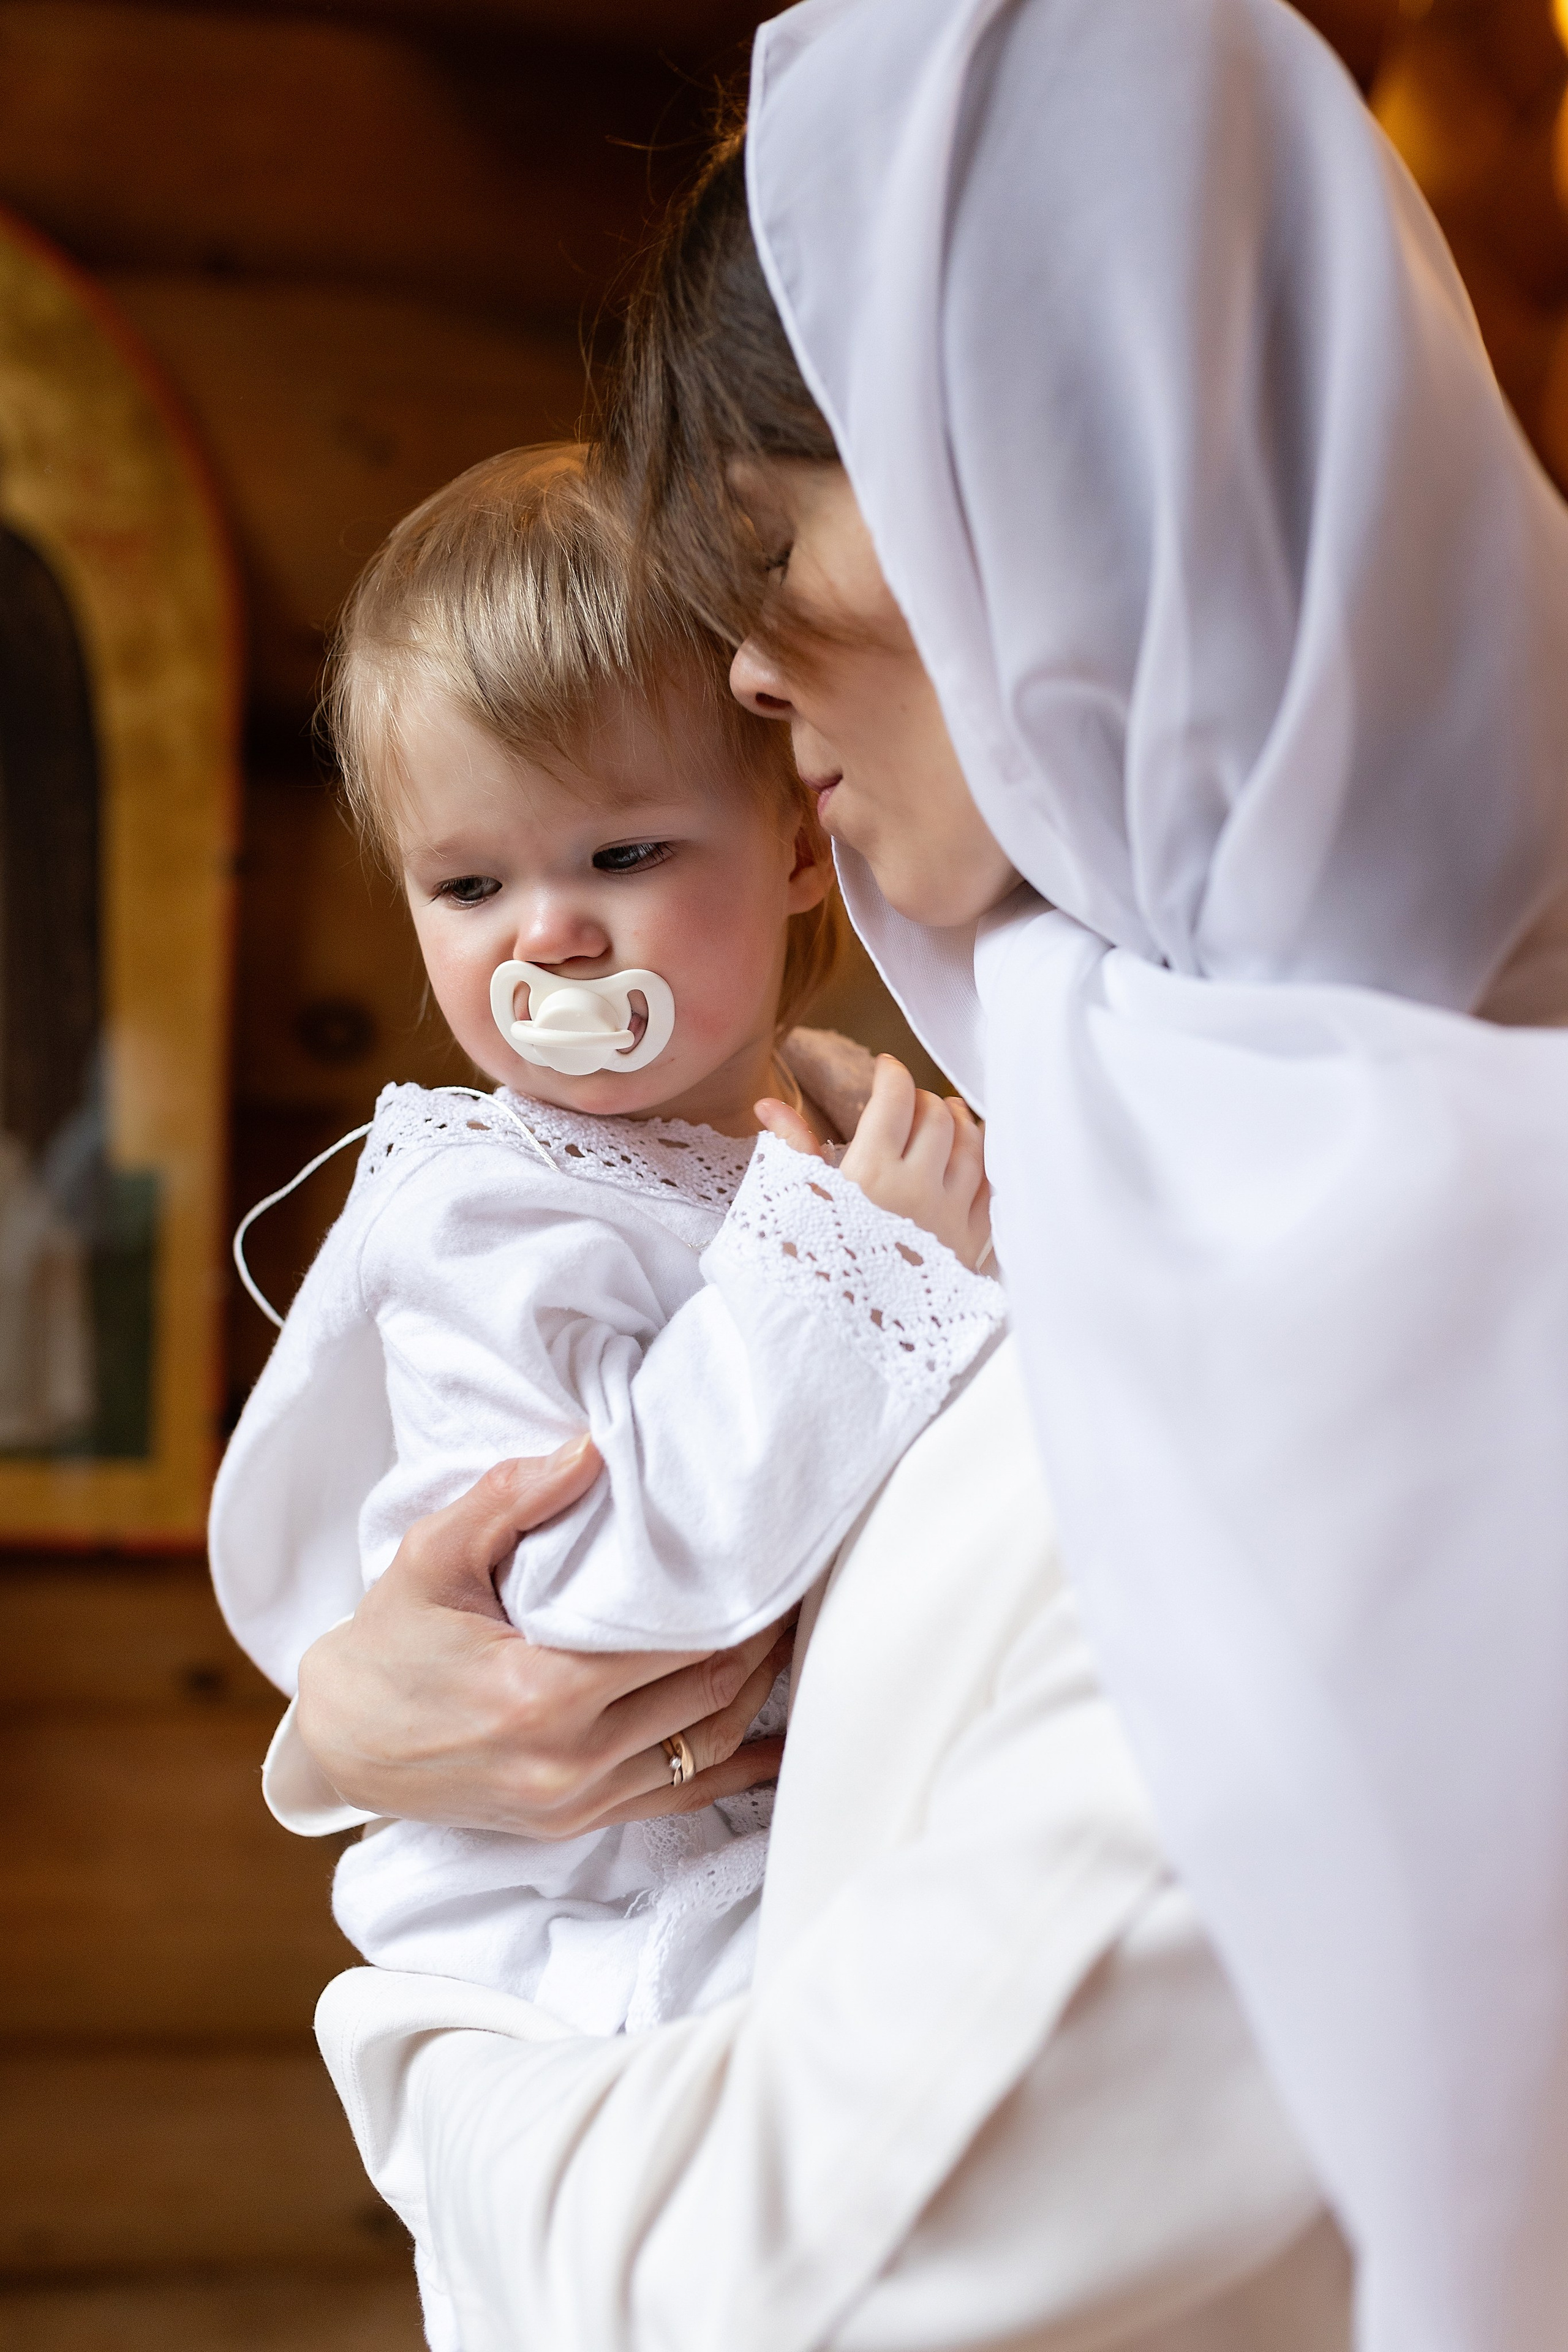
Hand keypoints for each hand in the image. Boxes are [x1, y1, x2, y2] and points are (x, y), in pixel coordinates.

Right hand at [295, 1439, 791, 1837]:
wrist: (343, 1743)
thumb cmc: (390, 1642)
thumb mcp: (431, 1556)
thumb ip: (512, 1498)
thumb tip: (593, 1449)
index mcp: (539, 1690)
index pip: (676, 1638)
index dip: (735, 1595)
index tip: (767, 1552)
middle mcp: (570, 1756)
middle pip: (709, 1689)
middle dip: (761, 1633)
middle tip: (794, 1579)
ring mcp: (579, 1798)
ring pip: (708, 1741)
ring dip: (759, 1688)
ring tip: (787, 1631)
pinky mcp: (580, 1820)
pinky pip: (685, 1795)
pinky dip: (739, 1763)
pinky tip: (779, 1738)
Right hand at [759, 1054, 991, 1271]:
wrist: (846, 1343)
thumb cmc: (814, 1270)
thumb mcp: (797, 1207)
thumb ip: (793, 1150)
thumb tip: (770, 1105)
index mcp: (871, 1174)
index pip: (895, 1099)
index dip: (891, 1074)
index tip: (884, 1069)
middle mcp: (918, 1189)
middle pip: (936, 1117)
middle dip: (921, 1098)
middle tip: (907, 1100)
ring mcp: (950, 1217)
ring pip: (972, 1146)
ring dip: (959, 1121)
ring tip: (947, 1113)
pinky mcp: (970, 1245)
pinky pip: (990, 1189)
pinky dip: (983, 1163)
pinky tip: (972, 1157)